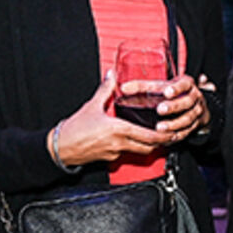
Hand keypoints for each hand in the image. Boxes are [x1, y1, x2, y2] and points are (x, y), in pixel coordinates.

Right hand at [54, 72, 174, 166]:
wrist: (60, 147)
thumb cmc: (75, 129)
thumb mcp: (92, 105)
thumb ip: (105, 89)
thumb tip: (111, 75)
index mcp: (118, 130)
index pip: (148, 136)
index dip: (163, 136)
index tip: (172, 133)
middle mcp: (119, 143)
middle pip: (148, 147)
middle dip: (161, 143)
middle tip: (170, 137)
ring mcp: (114, 153)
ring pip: (138, 151)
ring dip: (148, 146)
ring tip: (155, 139)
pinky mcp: (108, 158)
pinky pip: (125, 153)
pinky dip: (132, 147)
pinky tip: (132, 141)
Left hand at [125, 72, 208, 139]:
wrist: (195, 103)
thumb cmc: (174, 92)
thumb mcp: (162, 85)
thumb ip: (143, 86)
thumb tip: (124, 88)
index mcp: (187, 84)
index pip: (183, 85)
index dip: (176, 88)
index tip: (167, 92)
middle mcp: (194, 97)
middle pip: (186, 102)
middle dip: (173, 107)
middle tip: (160, 110)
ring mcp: (196, 112)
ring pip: (187, 119)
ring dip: (174, 123)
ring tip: (160, 127)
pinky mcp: (194, 125)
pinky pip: (187, 131)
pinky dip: (177, 135)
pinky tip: (167, 138)